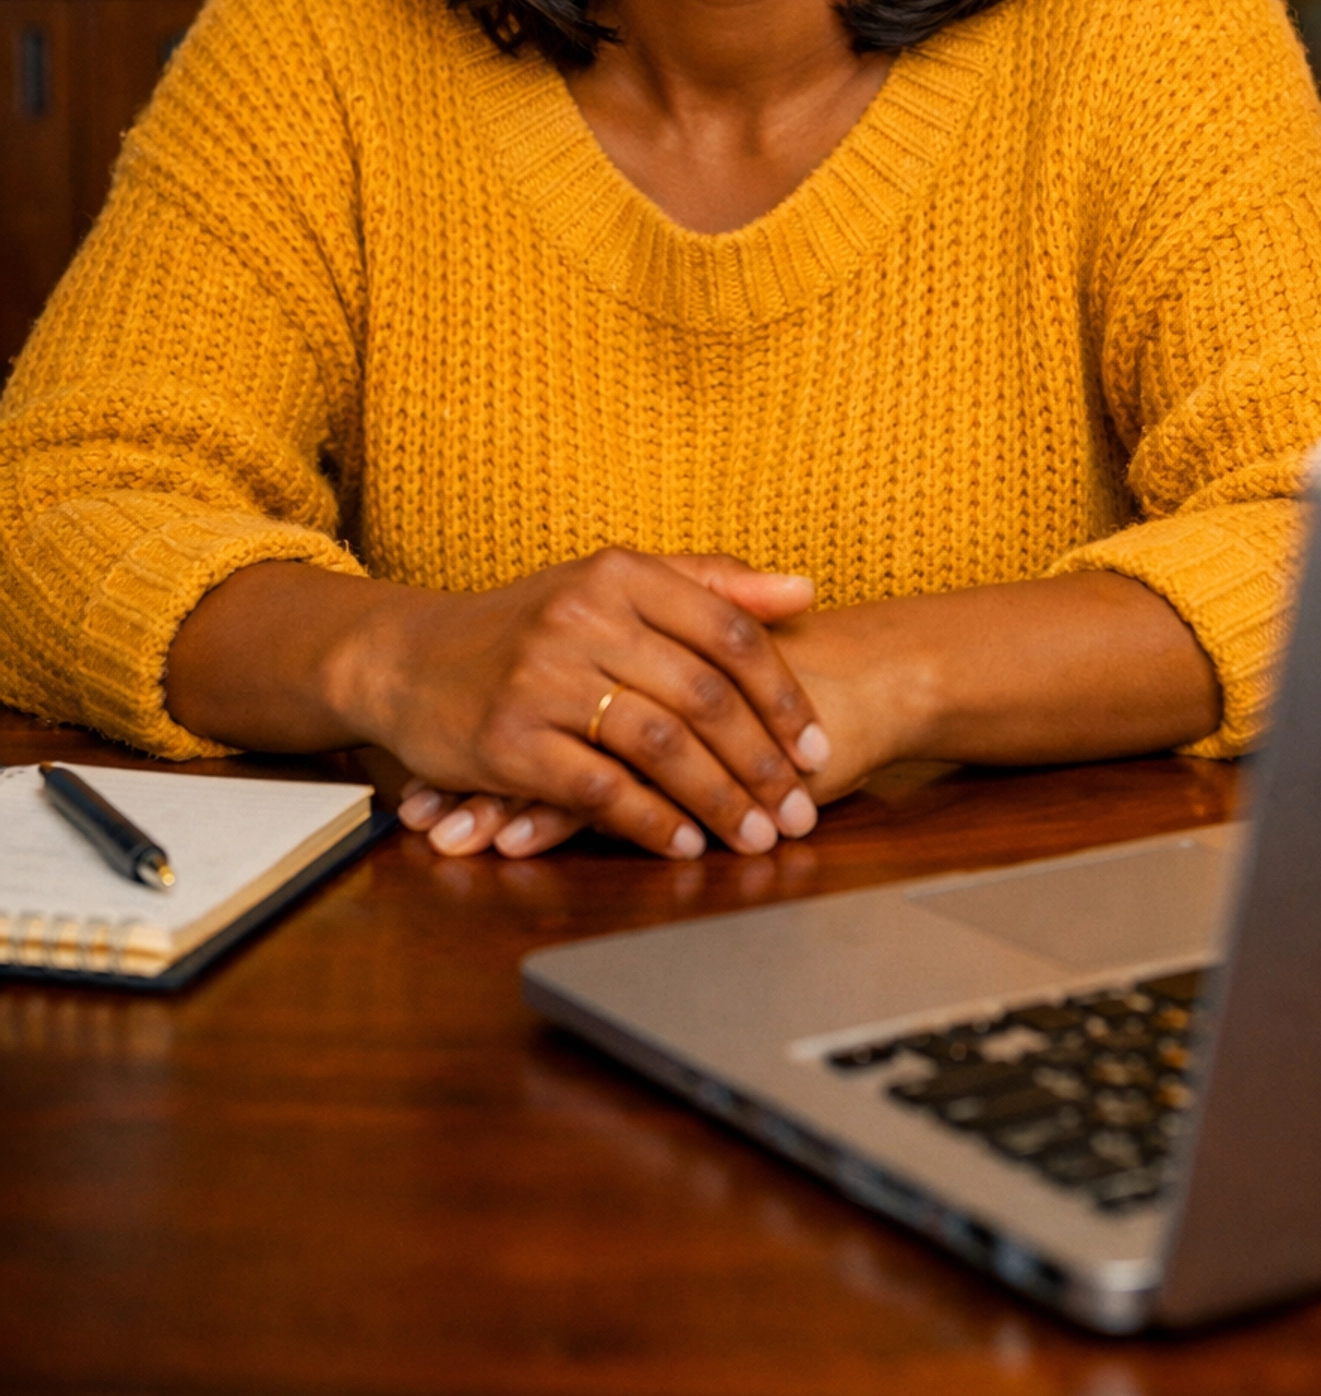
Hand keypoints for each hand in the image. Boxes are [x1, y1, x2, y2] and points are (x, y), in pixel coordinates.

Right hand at [386, 551, 829, 860]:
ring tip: (755, 836)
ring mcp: (541, 677)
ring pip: (660, 745)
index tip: (818, 747)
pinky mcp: (507, 739)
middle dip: (762, 762)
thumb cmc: (525, 623)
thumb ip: (708, 584)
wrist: (405, 658)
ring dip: (718, 799)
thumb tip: (803, 589)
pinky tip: (683, 843)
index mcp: (619, 573)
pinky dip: (651, 821)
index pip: (728, 632)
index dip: (783, 695)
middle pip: (703, 695)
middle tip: (798, 810)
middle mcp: (582, 617)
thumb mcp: (609, 584)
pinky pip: (600, 788)